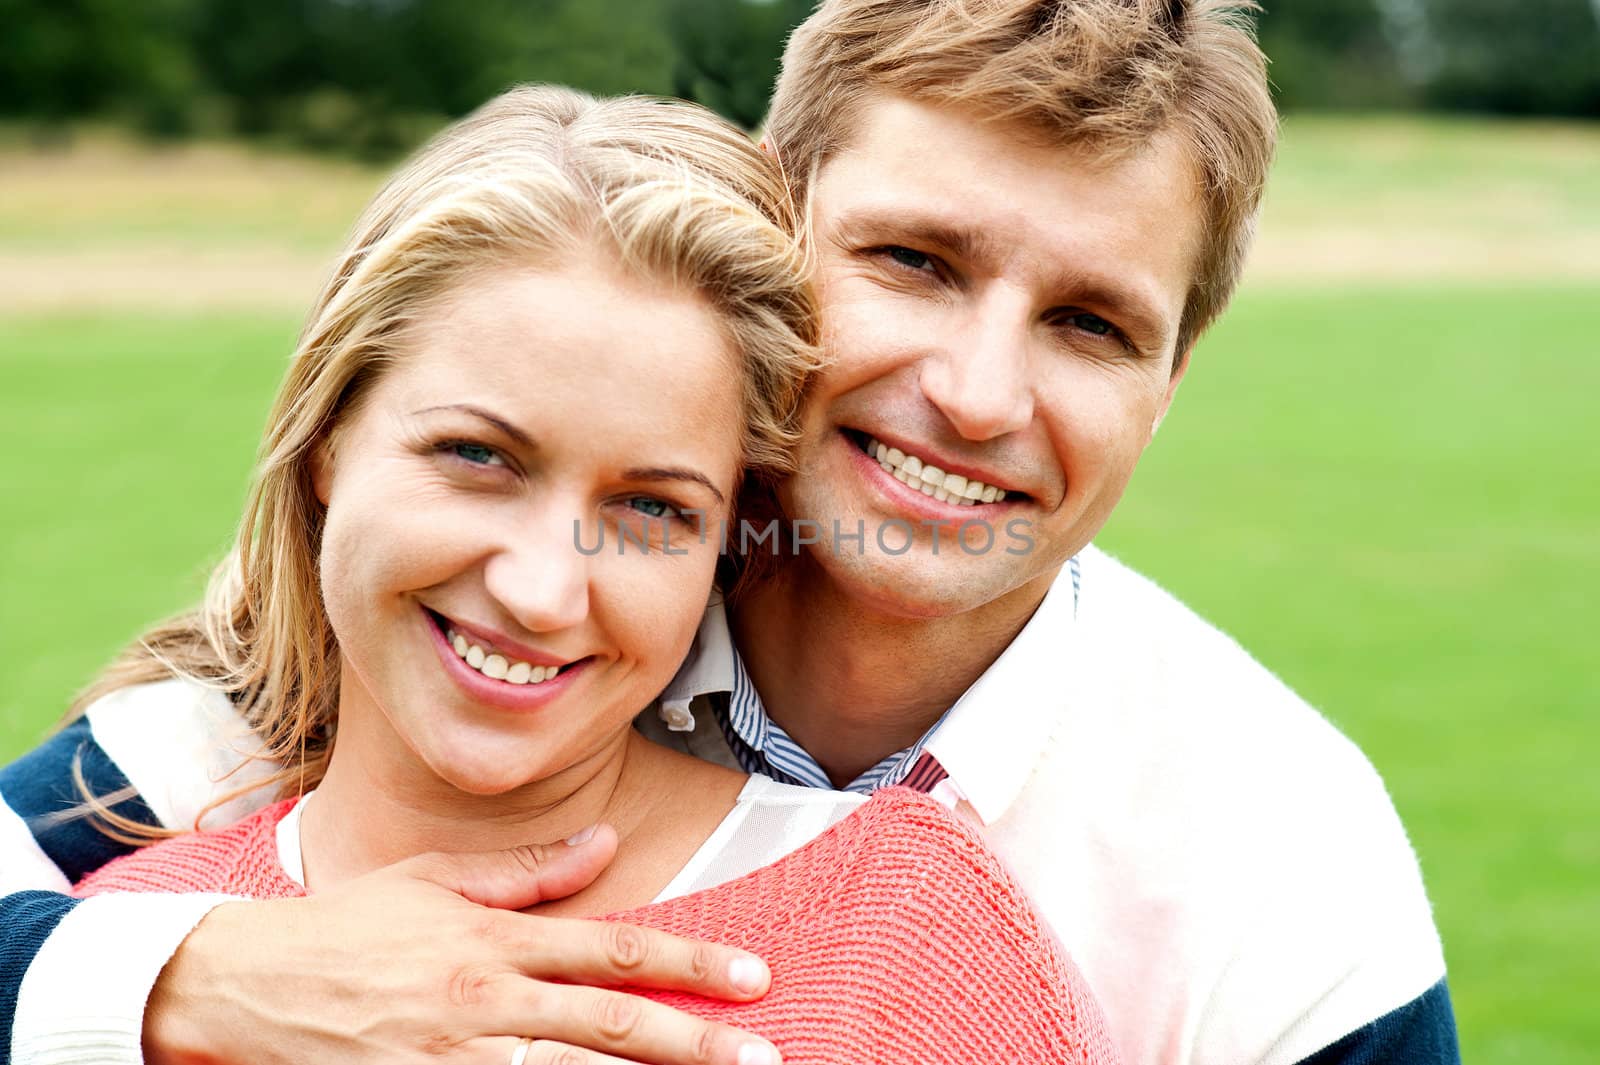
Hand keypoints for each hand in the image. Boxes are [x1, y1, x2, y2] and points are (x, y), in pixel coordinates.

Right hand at [143, 827, 779, 1064]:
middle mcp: (487, 1000)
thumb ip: (528, 869)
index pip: (616, 950)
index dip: (692, 964)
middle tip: (765, 1055)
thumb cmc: (349, 925)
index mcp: (496, 939)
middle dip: (696, 1043)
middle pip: (612, 1024)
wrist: (245, 985)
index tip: (753, 977)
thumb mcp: (437, 878)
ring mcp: (458, 1058)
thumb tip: (604, 842)